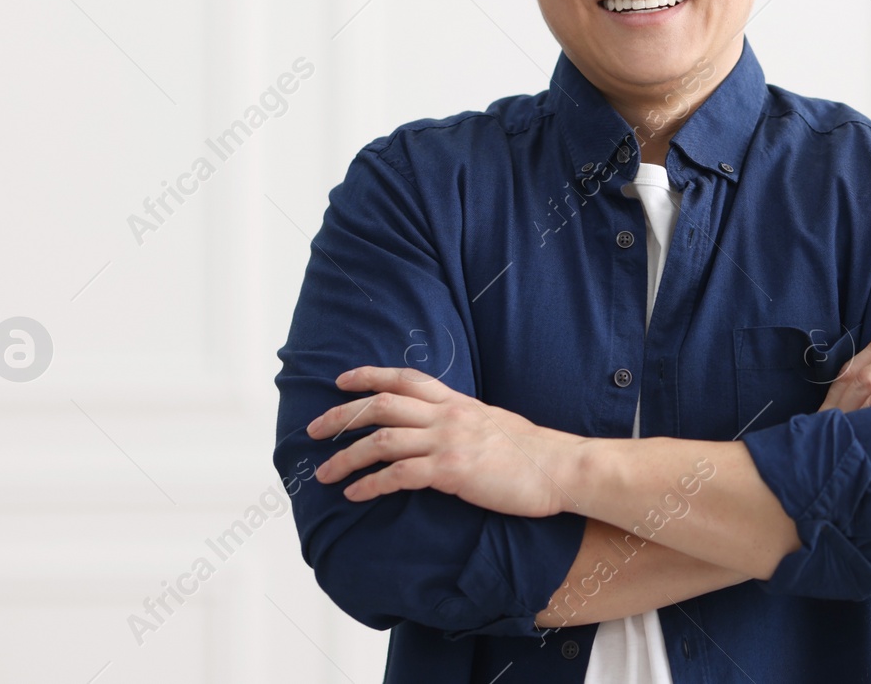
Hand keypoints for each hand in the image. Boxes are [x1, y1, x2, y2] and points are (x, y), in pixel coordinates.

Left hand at [307, 366, 582, 517]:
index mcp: (455, 401)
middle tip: (312, 429)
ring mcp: (447, 441)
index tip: (341, 381)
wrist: (559, 467)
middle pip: (380, 406)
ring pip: (381, 441)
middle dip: (340, 416)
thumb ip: (462, 420)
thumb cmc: (531, 452)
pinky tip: (355, 495)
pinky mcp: (451, 471)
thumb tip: (441, 428)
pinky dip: (370, 485)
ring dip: (345, 458)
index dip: (368, 375)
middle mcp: (446, 415)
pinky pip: (398, 475)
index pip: (404, 377)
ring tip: (323, 474)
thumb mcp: (491, 421)